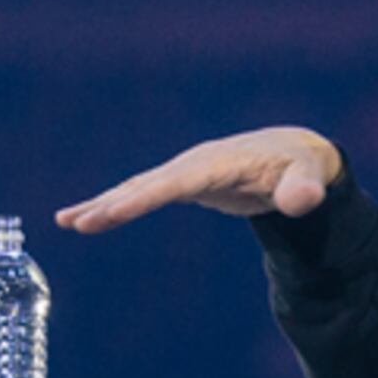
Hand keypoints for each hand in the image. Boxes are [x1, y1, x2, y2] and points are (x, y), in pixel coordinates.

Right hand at [54, 127, 344, 234]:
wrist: (294, 155)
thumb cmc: (302, 166)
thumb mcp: (311, 176)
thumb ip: (306, 188)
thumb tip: (302, 201)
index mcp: (219, 162)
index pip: (177, 182)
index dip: (146, 196)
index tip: (115, 210)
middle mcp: (194, 164)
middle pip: (146, 184)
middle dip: (112, 203)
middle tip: (77, 222)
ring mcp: (184, 172)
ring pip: (136, 188)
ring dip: (102, 205)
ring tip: (66, 221)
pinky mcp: (181, 183)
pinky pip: (140, 194)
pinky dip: (112, 206)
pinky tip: (82, 218)